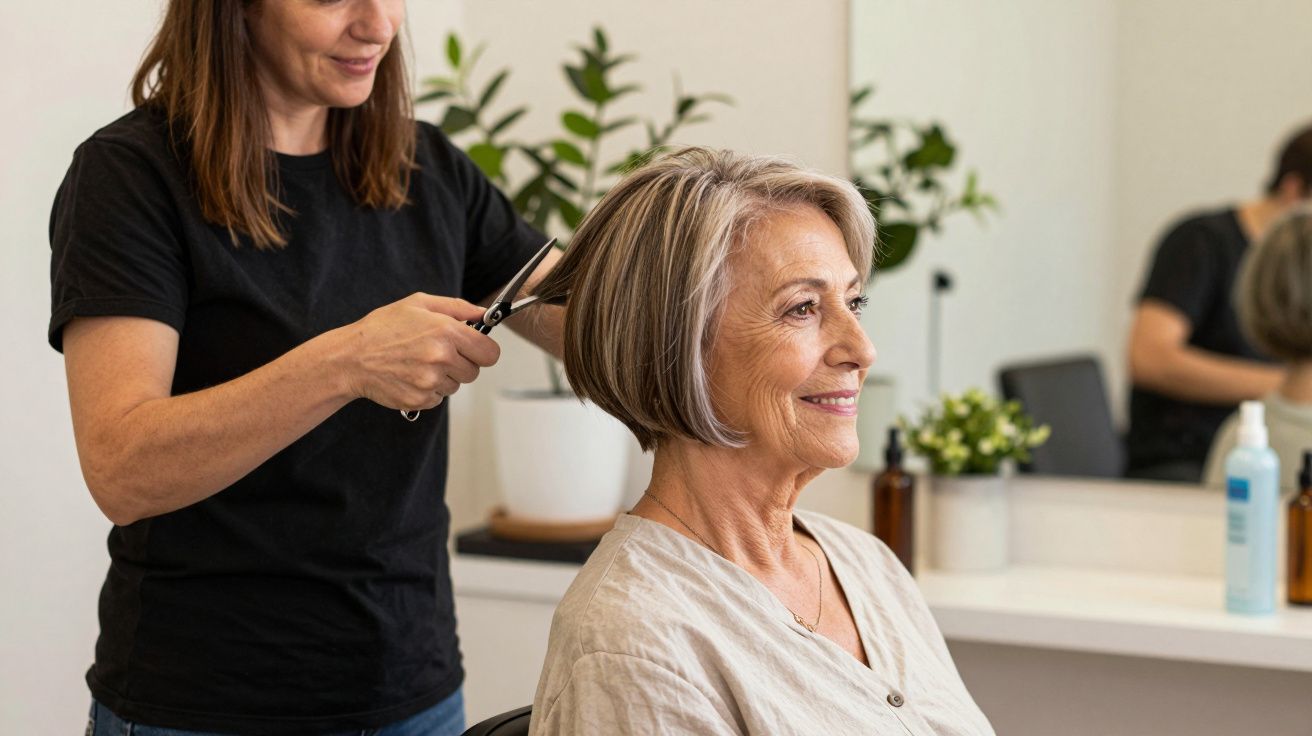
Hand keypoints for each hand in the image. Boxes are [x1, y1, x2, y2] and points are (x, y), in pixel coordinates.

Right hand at [339, 293, 499, 411]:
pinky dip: (429, 390)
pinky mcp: (421, 399)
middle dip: (461, 363)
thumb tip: (484, 313)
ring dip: (444, 377)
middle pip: (474, 371)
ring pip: (456, 385)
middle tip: (437, 353)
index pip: (490, 353)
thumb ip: (457, 307)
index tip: (473, 348)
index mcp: (446, 331)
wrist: (351, 358)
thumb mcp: (419, 304)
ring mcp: (431, 381)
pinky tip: (411, 375)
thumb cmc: (382, 328)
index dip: (482, 350)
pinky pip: (439, 398)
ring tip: (419, 363)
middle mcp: (442, 357)